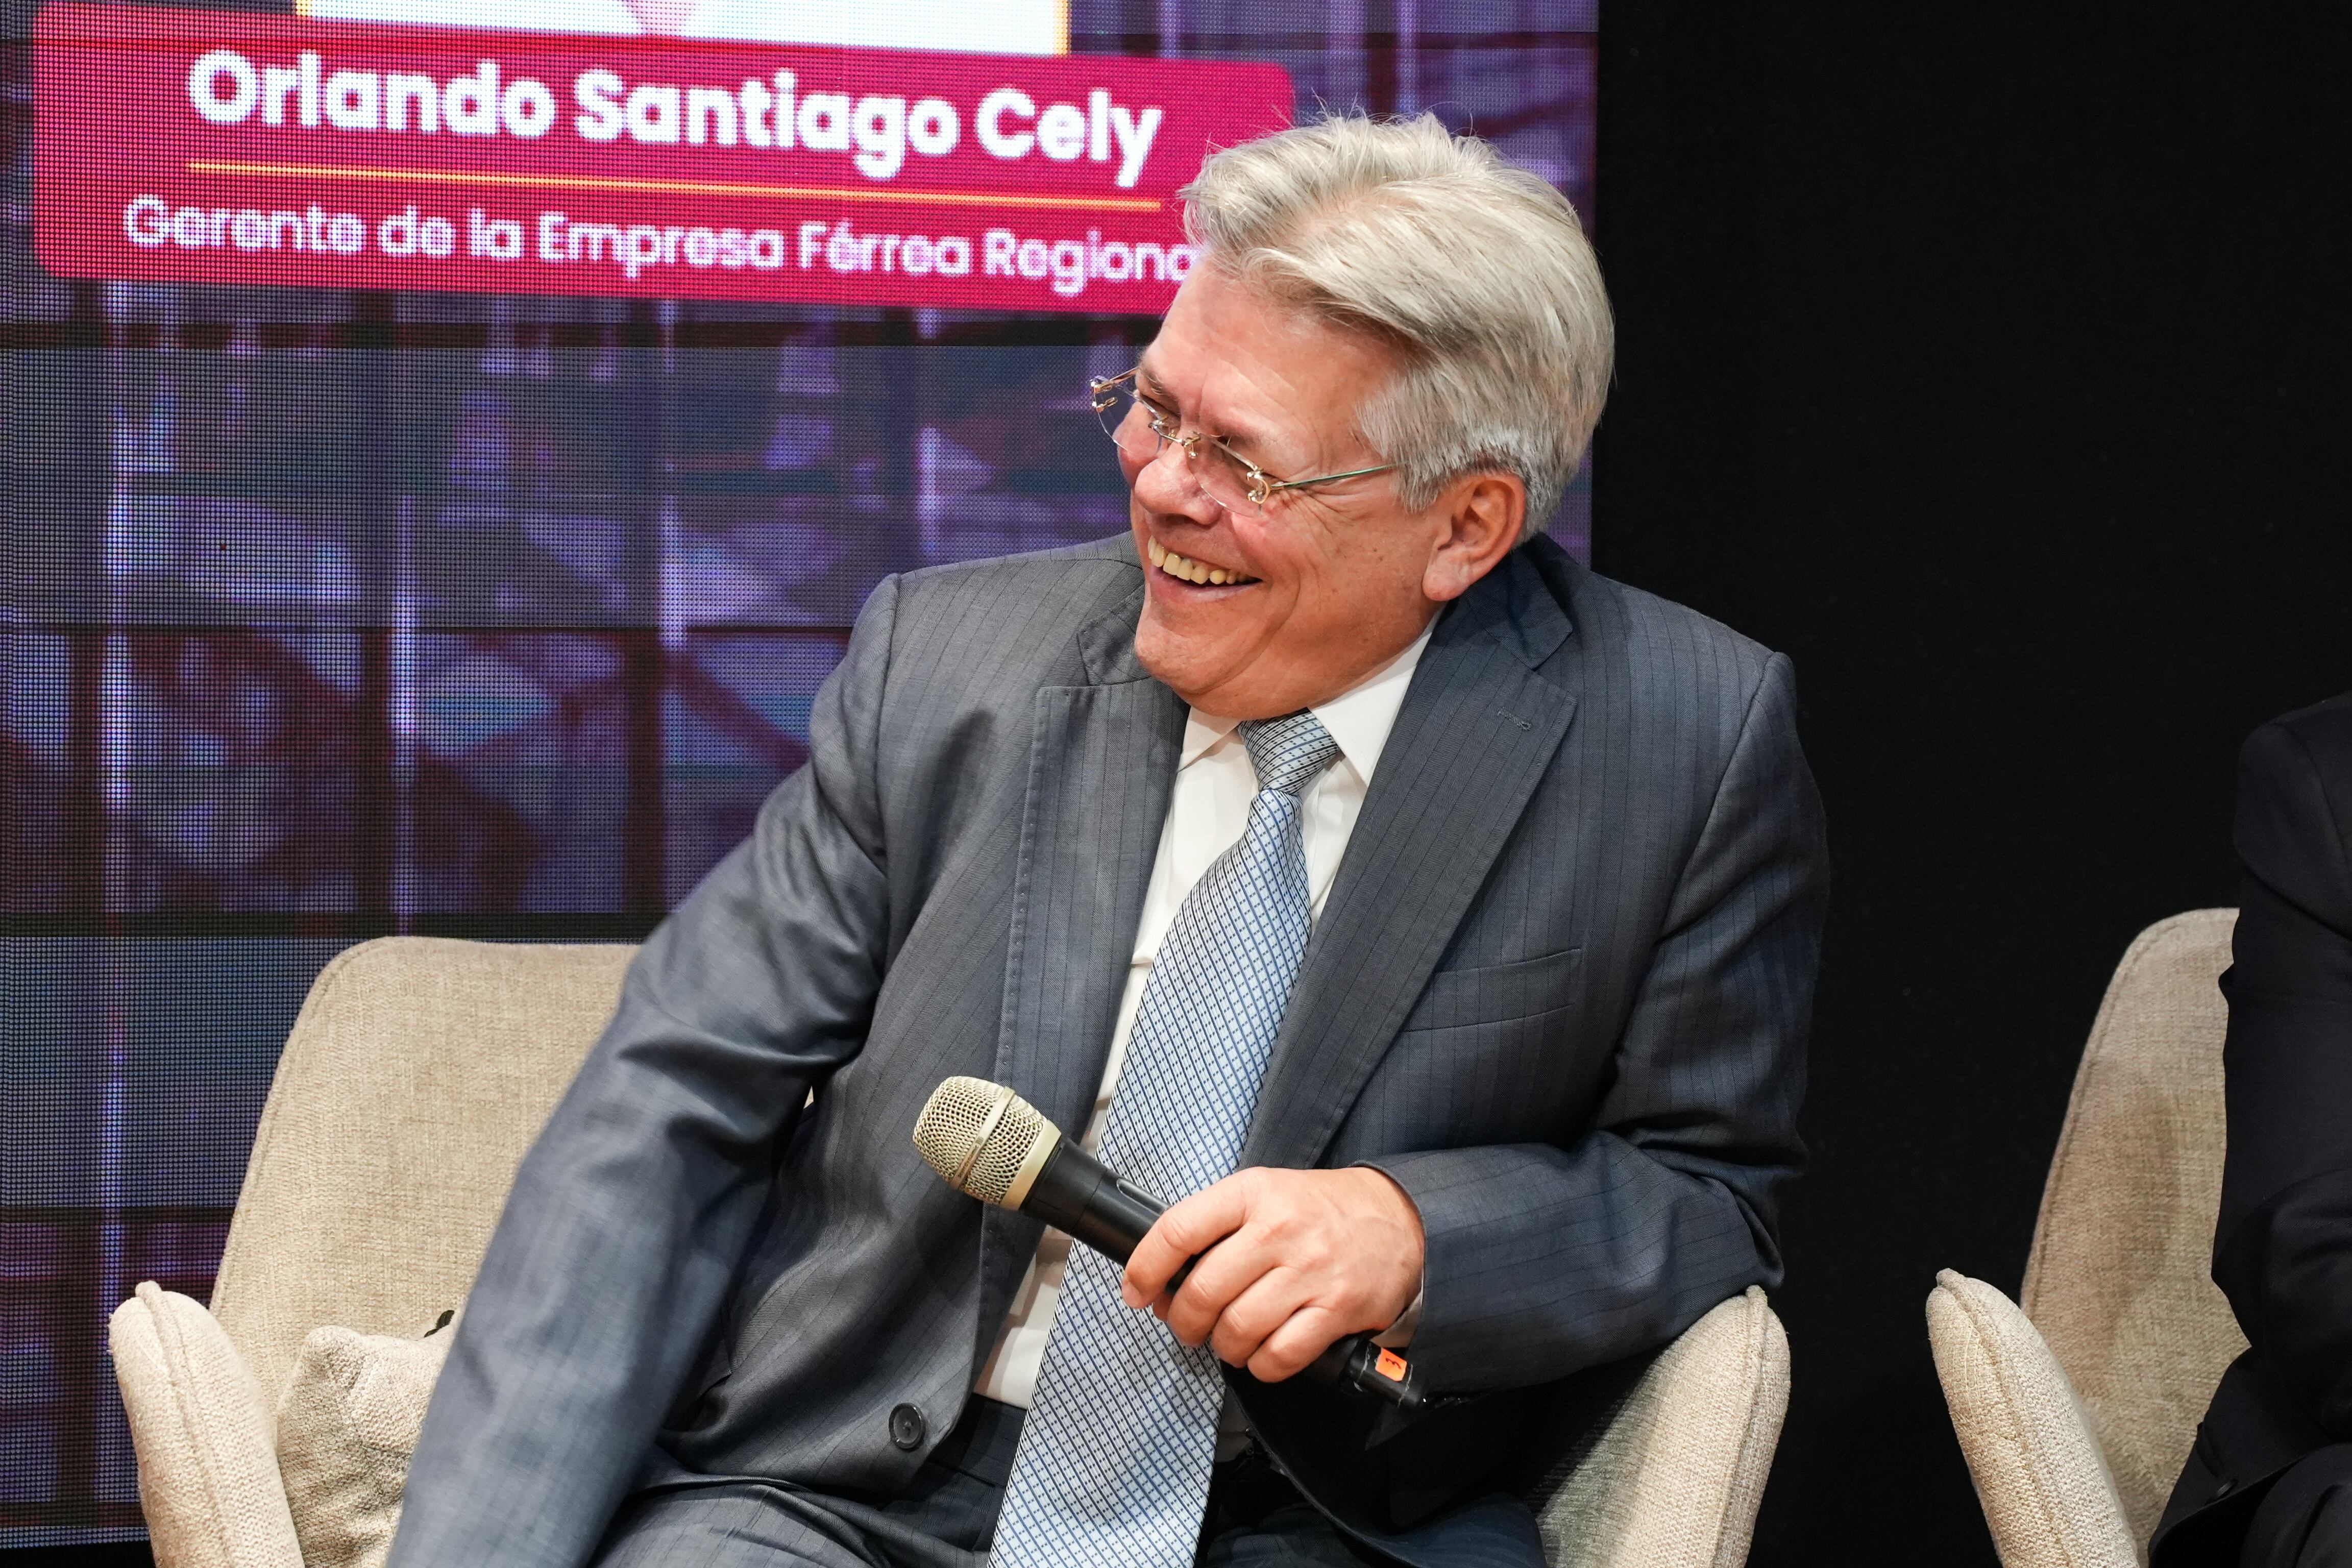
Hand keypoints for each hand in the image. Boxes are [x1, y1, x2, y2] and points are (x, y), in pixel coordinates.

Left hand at [1120, 1166, 1423, 1381]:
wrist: (1396, 1219)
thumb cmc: (1317, 1211)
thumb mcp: (1263, 1193)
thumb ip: (1215, 1226)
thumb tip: (1160, 1276)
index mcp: (1253, 1193)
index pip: (1177, 1230)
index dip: (1144, 1268)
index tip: (1136, 1291)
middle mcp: (1280, 1230)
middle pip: (1203, 1291)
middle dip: (1182, 1321)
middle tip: (1187, 1325)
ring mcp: (1310, 1271)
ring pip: (1237, 1329)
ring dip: (1222, 1346)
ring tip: (1227, 1338)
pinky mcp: (1337, 1310)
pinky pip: (1279, 1356)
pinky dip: (1260, 1365)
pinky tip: (1261, 1351)